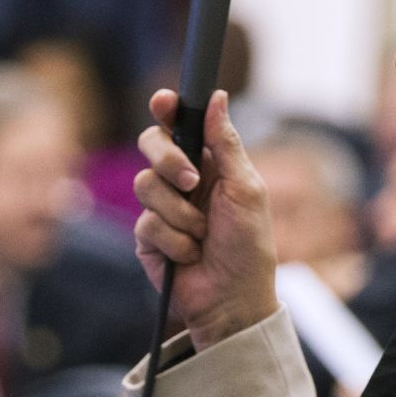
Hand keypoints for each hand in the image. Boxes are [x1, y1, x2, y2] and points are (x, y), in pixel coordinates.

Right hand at [134, 89, 278, 351]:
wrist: (233, 299)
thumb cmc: (249, 246)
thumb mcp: (246, 189)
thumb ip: (226, 144)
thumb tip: (217, 98)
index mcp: (209, 163)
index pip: (180, 125)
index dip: (167, 108)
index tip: (163, 101)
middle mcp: (182, 180)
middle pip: (151, 144)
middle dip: (168, 160)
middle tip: (191, 180)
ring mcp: (162, 207)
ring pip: (145, 184)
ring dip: (181, 213)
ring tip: (203, 234)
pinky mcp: (147, 237)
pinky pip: (147, 224)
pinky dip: (175, 241)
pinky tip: (190, 254)